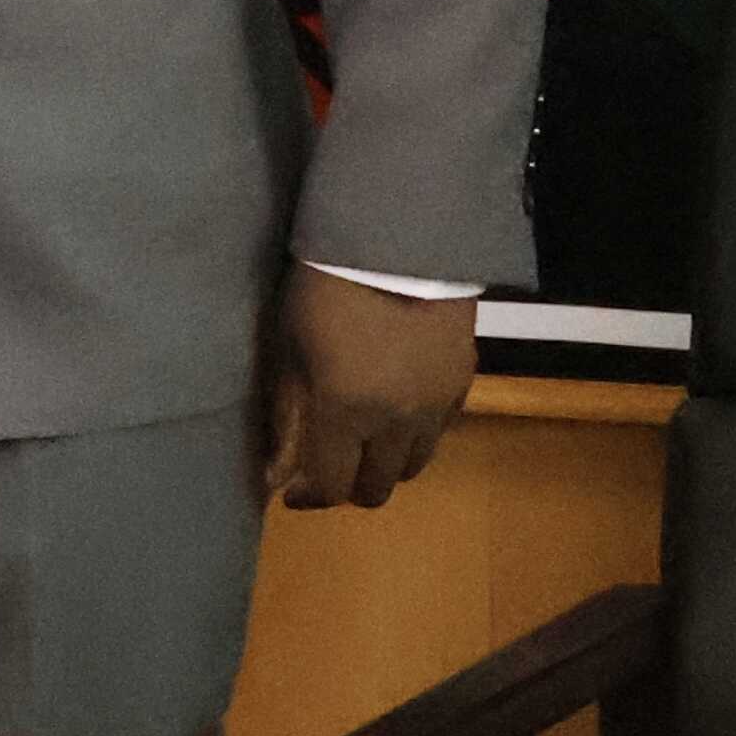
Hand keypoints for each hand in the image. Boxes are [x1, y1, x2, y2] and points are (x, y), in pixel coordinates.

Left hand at [264, 265, 475, 509]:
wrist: (399, 237)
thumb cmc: (326, 285)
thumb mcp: (291, 344)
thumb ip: (285, 412)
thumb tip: (273, 471)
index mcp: (346, 412)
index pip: (332, 486)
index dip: (310, 497)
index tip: (292, 491)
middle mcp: (396, 422)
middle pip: (378, 488)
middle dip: (348, 486)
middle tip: (328, 465)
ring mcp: (435, 406)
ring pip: (414, 466)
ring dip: (385, 463)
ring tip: (364, 439)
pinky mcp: (462, 382)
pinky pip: (440, 431)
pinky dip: (416, 434)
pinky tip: (398, 409)